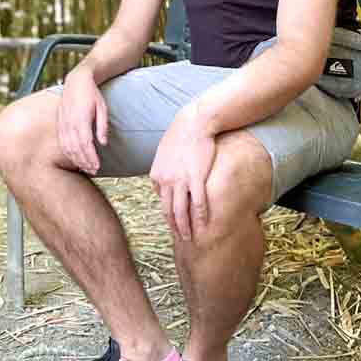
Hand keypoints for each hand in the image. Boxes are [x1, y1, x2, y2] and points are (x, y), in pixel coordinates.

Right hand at [57, 67, 107, 173]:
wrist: (76, 81)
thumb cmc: (92, 94)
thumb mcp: (102, 107)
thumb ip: (102, 126)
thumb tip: (103, 143)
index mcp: (81, 119)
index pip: (85, 144)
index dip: (91, 157)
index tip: (98, 167)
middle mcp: (70, 123)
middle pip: (76, 149)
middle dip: (85, 162)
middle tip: (94, 170)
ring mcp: (63, 124)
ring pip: (67, 148)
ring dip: (76, 160)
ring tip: (86, 168)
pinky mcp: (60, 124)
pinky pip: (62, 142)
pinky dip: (68, 153)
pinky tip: (75, 159)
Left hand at [149, 106, 216, 240]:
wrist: (195, 122)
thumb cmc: (181, 135)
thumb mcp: (163, 152)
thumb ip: (160, 170)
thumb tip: (159, 185)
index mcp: (156, 175)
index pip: (160, 200)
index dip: (167, 213)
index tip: (174, 222)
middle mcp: (166, 180)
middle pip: (168, 210)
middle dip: (174, 227)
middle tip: (180, 238)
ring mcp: (181, 180)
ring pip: (181, 211)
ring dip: (185, 227)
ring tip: (189, 237)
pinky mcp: (197, 177)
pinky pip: (198, 202)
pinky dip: (200, 216)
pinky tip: (204, 224)